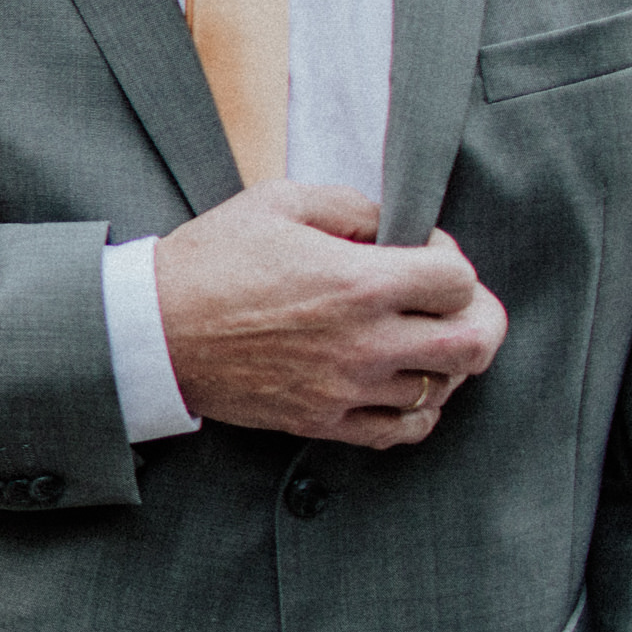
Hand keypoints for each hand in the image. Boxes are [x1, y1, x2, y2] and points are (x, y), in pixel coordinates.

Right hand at [153, 181, 505, 447]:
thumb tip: (394, 225)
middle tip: (454, 302)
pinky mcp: (323, 420)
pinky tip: (401, 383)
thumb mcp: (276, 201)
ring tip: (419, 338)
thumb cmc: (210, 260)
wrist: (151, 329)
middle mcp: (363, 342)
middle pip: (475, 343)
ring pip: (444, 389)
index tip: (425, 250)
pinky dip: (418, 409)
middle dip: (479, 315)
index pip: (460, 280)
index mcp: (356, 282)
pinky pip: (404, 431)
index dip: (452, 257)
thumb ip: (351, 204)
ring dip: (444, 360)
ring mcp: (346, 389)